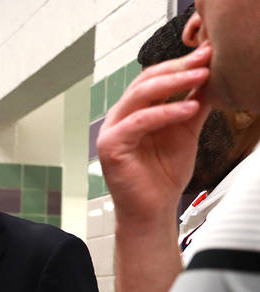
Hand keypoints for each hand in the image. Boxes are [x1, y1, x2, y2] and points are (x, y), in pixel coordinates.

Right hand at [96, 43, 212, 229]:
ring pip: (139, 96)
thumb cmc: (163, 175)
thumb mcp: (186, 131)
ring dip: (173, 83)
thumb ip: (194, 104)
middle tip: (205, 58)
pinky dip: (164, 113)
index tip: (208, 53)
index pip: (155, 78)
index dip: (181, 64)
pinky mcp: (110, 146)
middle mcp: (121, 116)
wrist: (154, 208)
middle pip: (146, 81)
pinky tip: (189, 108)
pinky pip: (139, 121)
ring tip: (202, 76)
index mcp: (135, 110)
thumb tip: (210, 76)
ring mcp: (112, 130)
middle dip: (178, 68)